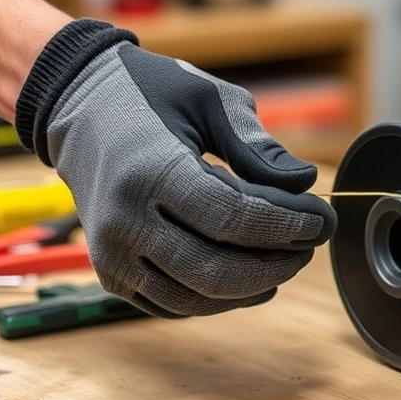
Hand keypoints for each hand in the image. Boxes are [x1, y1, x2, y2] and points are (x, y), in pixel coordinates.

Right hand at [15, 20, 335, 317]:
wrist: (79, 107)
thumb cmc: (151, 95)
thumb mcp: (210, 100)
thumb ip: (257, 147)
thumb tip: (304, 183)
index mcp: (150, 172)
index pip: (233, 218)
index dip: (287, 225)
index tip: (321, 219)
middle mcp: (124, 221)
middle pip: (218, 269)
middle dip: (277, 262)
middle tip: (310, 245)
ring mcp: (112, 255)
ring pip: (198, 297)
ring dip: (252, 287)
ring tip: (285, 260)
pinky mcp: (110, 275)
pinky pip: (174, 305)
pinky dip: (218, 299)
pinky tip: (249, 278)